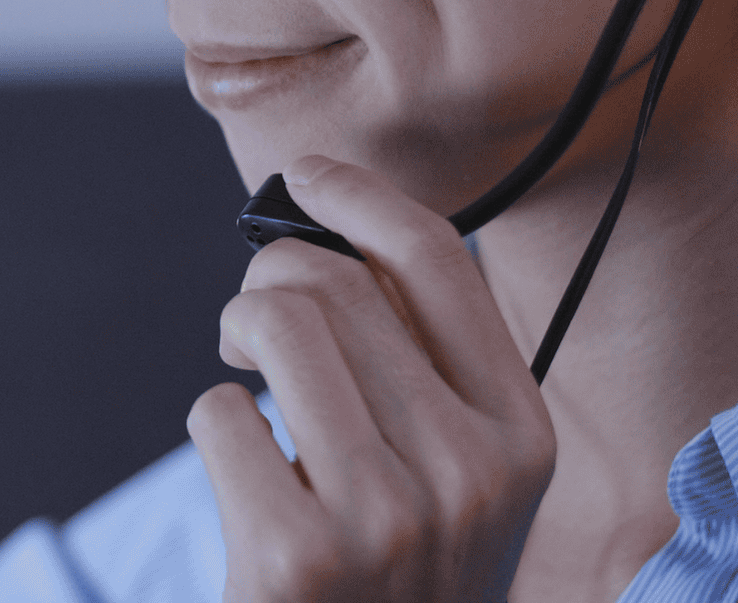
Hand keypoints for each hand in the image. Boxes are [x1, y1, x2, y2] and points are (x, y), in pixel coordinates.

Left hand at [188, 155, 554, 602]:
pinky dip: (214, 426)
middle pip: (334, 281)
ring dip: (236, 336)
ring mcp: (387, 518)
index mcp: (523, 436)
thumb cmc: (398, 574)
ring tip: (243, 377)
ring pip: (276, 322)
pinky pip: (218, 413)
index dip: (360, 195)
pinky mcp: (298, 558)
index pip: (439, 262)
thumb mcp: (458, 480)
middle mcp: (471, 471)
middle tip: (253, 331)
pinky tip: (246, 479)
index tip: (308, 174)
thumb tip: (335, 234)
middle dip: (269, 282)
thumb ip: (422, 367)